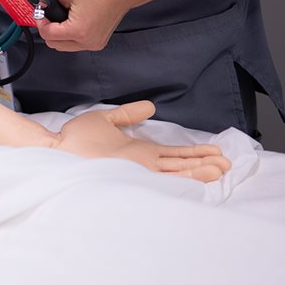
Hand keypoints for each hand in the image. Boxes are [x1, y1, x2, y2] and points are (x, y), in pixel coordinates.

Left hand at [36, 0, 128, 51]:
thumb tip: (45, 10)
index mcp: (78, 31)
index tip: (40, 14)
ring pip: (65, 47)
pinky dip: (69, 37)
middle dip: (48, 31)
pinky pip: (76, 44)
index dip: (40, 23)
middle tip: (47, 17)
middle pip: (55, 45)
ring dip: (58, 36)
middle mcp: (87, 42)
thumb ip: (51, 4)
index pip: (48, 35)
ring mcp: (94, 44)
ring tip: (58, 20)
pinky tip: (70, 24)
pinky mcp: (99, 42)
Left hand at [51, 101, 230, 182]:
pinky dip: (182, 176)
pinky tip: (199, 175)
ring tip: (221, 168)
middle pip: (181, 165)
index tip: (216, 151)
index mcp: (138, 151)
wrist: (56, 149)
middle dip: (204, 163)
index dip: (194, 153)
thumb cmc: (75, 138)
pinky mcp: (133, 175)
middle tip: (228, 163)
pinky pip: (162, 177)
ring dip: (199, 170)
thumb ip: (127, 114)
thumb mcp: (105, 120)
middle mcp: (142, 164)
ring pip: (177, 172)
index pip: (174, 154)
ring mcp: (139, 170)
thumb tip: (148, 107)